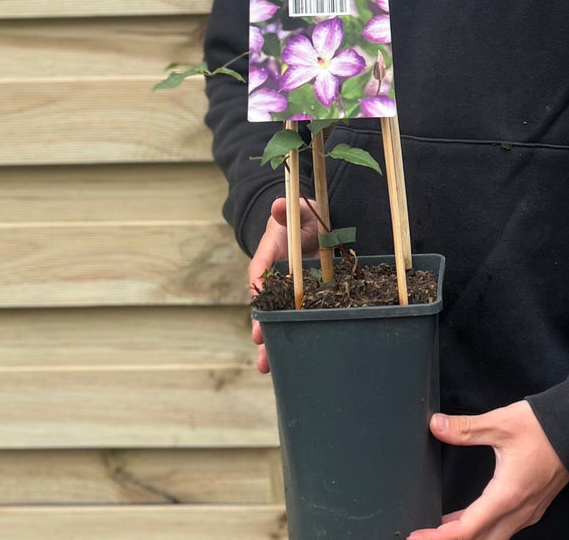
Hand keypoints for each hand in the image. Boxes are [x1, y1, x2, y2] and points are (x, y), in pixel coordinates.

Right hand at [248, 195, 318, 373]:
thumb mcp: (297, 209)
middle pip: (264, 302)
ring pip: (275, 318)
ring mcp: (287, 290)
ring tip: (265, 366)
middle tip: (258, 341)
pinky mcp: (302, 299)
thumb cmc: (301, 216)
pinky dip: (290, 338)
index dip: (258, 280)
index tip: (257, 292)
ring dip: (270, 341)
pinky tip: (288, 362)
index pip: (260, 266)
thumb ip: (288, 208)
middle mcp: (274, 276)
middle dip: (260, 322)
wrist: (311, 225)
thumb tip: (280, 203)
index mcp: (270, 252)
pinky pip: (293, 320)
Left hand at [407, 401, 568, 539]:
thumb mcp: (501, 423)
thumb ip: (466, 428)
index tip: (417, 537)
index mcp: (507, 495)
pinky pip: (503, 528)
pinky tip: (468, 517)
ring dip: (467, 536)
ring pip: (493, 538)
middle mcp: (519, 512)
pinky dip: (482, 529)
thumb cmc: (543, 427)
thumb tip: (436, 425)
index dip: (438, 536)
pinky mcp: (534, 506)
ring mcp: (528, 512)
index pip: (467, 529)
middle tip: (424, 536)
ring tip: (440, 528)